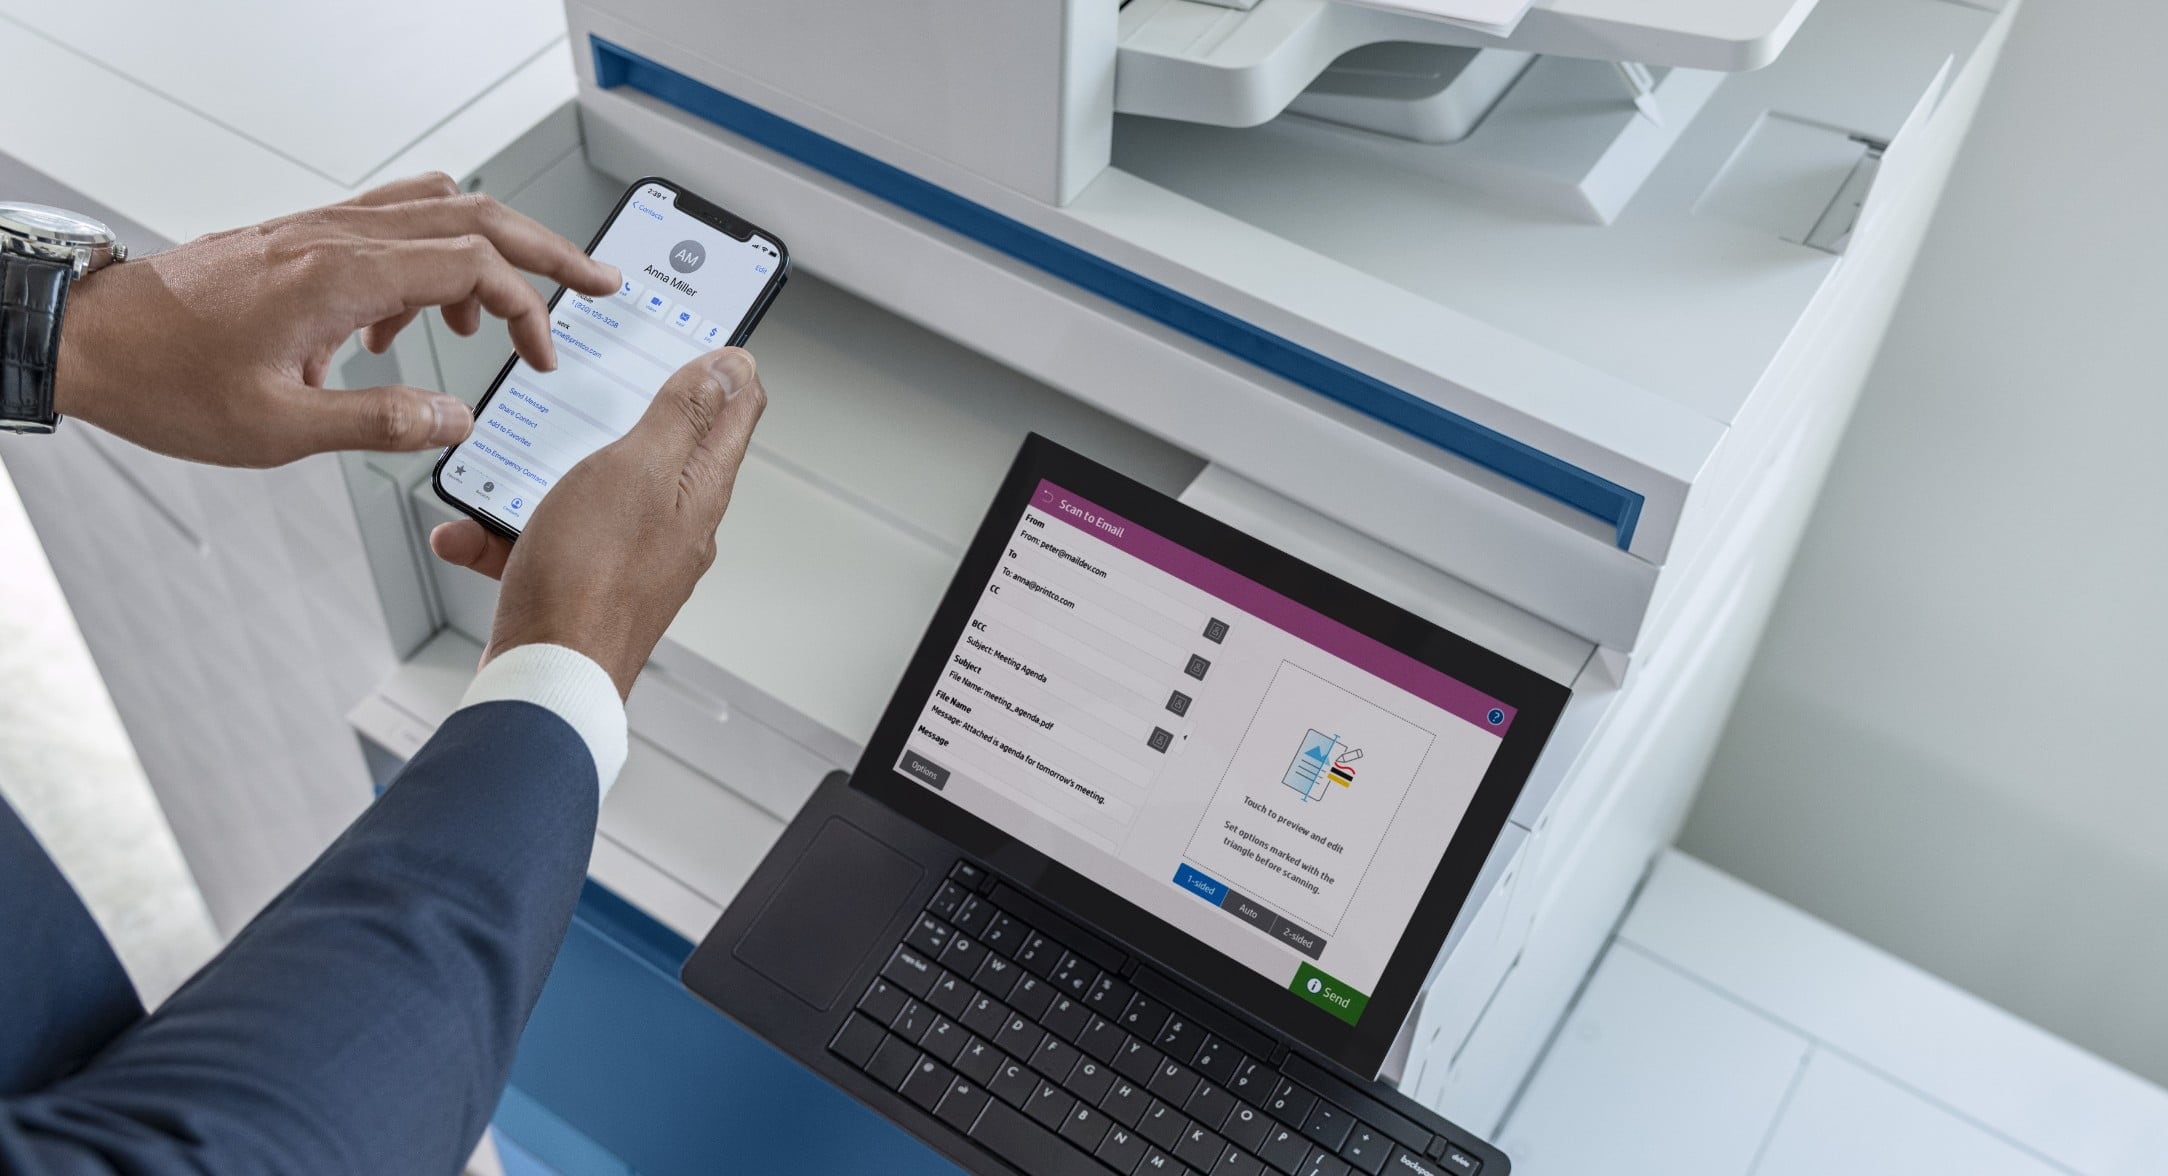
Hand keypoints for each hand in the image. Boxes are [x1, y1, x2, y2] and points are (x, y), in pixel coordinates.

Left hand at [53, 173, 620, 466]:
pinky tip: (407, 321)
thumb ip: (381, 423)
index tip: (543, 357)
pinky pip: (389, 224)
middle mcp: (334, 238)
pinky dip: (428, 258)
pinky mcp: (299, 238)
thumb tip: (455, 420)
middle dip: (545, 250)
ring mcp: (317, 230)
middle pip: (473, 215)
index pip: (472, 266)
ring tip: (495, 318)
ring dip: (487, 251)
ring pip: (435, 209)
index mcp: (340, 277)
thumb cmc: (168, 380)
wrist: (92, 342)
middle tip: (596, 279)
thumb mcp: (282, 429)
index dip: (527, 309)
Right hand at [427, 348, 766, 697]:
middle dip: (611, 414)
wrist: (544, 681)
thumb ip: (684, 415)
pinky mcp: (580, 586)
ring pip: (585, 491)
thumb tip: (734, 368)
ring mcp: (627, 557)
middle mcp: (673, 524)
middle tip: (578, 384)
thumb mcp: (639, 469)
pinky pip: (540, 541)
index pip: (734, 412)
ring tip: (501, 464)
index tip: (694, 333)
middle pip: (656, 447)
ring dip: (538, 475)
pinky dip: (503, 533)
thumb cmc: (591, 580)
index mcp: (699, 489)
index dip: (720, 367)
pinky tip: (469, 532)